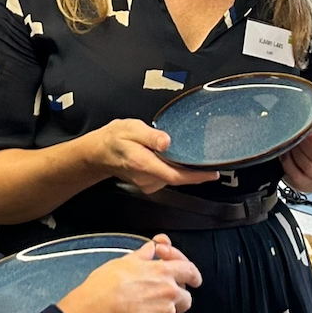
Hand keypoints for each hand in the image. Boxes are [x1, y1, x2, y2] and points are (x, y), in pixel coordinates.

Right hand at [56, 237, 201, 312]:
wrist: (97, 312)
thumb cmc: (105, 287)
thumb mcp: (124, 262)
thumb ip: (143, 255)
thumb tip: (150, 249)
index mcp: (163, 272)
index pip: (189, 270)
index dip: (192, 274)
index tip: (193, 278)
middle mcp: (169, 293)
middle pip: (186, 297)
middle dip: (177, 297)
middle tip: (159, 297)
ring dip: (162, 312)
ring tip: (141, 310)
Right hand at [86, 118, 219, 191]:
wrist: (98, 153)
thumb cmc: (114, 139)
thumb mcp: (131, 129)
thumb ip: (150, 136)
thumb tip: (166, 141)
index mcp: (143, 164)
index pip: (176, 175)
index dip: (196, 176)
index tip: (212, 173)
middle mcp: (147, 178)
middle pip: (178, 177)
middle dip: (194, 170)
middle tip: (208, 160)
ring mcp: (147, 183)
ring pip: (173, 177)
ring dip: (183, 168)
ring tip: (190, 156)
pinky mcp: (149, 183)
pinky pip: (167, 177)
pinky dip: (174, 169)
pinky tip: (173, 159)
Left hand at [281, 114, 311, 192]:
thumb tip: (302, 121)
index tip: (309, 131)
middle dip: (304, 145)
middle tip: (296, 134)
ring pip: (310, 169)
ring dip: (296, 154)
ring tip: (291, 143)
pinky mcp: (309, 184)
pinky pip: (298, 178)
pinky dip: (289, 166)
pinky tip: (286, 155)